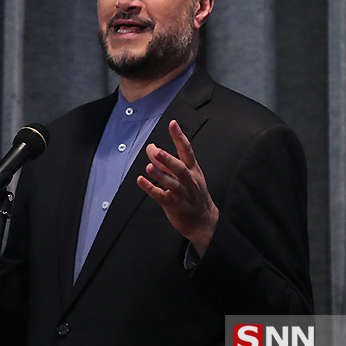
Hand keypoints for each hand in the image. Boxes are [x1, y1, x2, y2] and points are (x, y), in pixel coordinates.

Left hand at [137, 120, 218, 256]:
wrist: (204, 221)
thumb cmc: (193, 195)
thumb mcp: (186, 176)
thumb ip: (167, 163)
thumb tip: (152, 149)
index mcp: (193, 170)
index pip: (187, 150)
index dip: (179, 136)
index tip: (173, 124)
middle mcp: (189, 180)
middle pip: (179, 167)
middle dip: (168, 158)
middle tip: (156, 150)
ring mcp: (182, 193)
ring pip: (171, 182)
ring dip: (160, 174)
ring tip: (149, 166)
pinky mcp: (174, 205)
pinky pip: (161, 196)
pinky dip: (151, 188)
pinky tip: (141, 181)